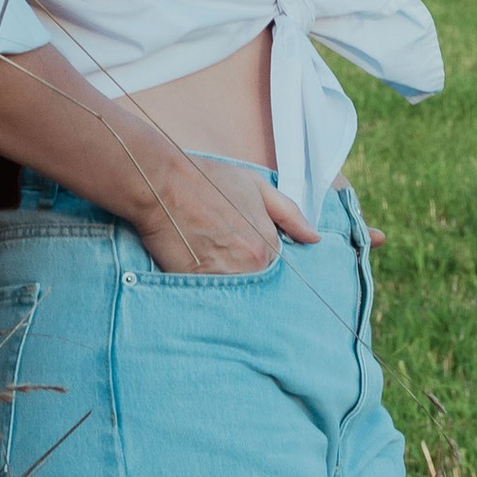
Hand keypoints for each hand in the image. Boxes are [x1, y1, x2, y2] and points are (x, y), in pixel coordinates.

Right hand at [138, 154, 319, 274]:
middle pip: (254, 282)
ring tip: (205, 257)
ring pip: (234, 291)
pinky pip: (209, 296)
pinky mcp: (196, 284)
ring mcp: (224, 277)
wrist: (162, 183)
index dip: (256, 258)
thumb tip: (314, 238)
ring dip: (225, 283)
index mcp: (268, 245)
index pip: (273, 267)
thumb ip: (290, 214)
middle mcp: (251, 265)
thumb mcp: (256, 186)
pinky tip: (193, 266)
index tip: (240, 249)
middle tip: (219, 252)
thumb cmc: (207, 181)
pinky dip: (205, 288)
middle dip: (241, 272)